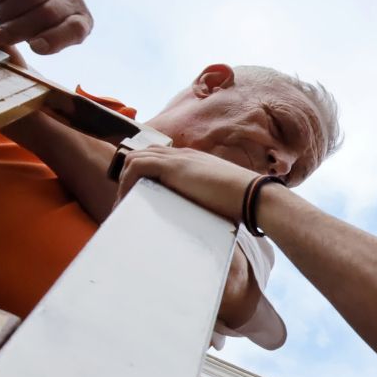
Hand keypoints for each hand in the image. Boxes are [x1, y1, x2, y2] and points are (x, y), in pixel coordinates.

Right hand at [0, 0, 90, 53]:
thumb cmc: (28, 21)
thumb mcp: (42, 38)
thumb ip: (47, 49)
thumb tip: (45, 67)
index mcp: (80, 19)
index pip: (76, 29)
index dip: (56, 38)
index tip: (35, 47)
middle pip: (47, 13)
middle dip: (21, 29)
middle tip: (3, 37)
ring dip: (8, 12)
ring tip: (0, 19)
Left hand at [117, 145, 254, 221]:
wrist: (254, 196)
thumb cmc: (244, 203)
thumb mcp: (219, 200)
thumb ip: (206, 202)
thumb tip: (204, 222)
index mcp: (194, 161)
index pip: (161, 158)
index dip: (145, 174)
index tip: (139, 195)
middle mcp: (183, 155)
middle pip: (144, 154)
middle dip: (129, 175)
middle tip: (124, 199)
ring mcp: (177, 158)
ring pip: (135, 158)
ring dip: (124, 180)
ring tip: (122, 203)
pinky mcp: (172, 166)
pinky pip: (137, 165)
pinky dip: (127, 181)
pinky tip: (126, 199)